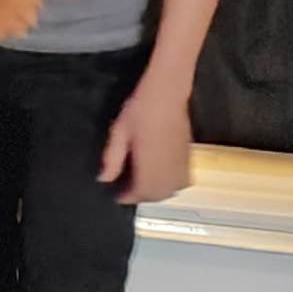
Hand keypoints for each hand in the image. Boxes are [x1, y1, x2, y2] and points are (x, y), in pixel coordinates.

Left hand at [103, 78, 195, 202]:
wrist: (167, 94)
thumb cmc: (140, 110)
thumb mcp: (119, 132)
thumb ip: (112, 158)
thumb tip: (104, 178)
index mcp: (150, 164)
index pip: (141, 191)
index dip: (128, 197)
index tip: (117, 197)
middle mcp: (169, 168)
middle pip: (158, 194)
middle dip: (143, 196)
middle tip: (127, 191)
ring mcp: (181, 163)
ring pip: (172, 190)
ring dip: (157, 192)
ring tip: (142, 185)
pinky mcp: (188, 156)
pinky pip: (182, 180)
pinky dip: (170, 185)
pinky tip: (158, 176)